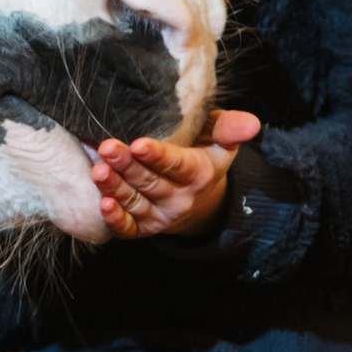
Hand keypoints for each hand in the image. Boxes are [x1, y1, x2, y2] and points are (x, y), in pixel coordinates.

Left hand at [91, 111, 259, 240]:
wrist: (202, 200)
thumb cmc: (205, 155)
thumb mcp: (220, 139)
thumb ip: (230, 128)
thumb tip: (253, 123)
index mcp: (199, 173)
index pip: (178, 165)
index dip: (159, 156)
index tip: (139, 144)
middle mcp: (180, 198)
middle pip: (151, 182)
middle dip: (127, 165)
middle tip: (107, 148)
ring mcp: (161, 215)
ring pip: (136, 202)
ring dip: (115, 188)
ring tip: (97, 172)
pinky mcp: (144, 228)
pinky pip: (129, 229)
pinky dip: (115, 220)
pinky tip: (103, 205)